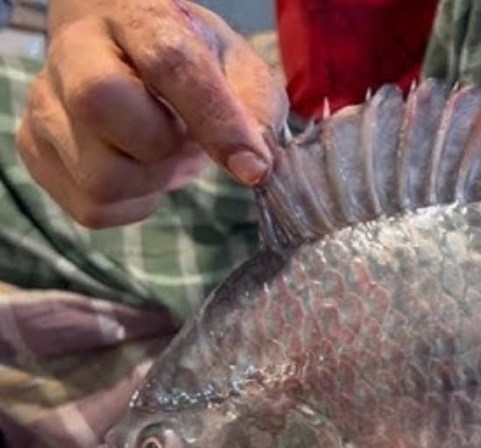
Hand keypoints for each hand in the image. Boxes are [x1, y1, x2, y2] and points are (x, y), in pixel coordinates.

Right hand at [15, 0, 287, 227]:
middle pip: (103, 108)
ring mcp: (46, 104)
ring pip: (101, 177)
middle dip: (165, 146)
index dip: (216, 120)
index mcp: (138, 20)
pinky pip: (93, 208)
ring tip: (166, 152)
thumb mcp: (235, 65)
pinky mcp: (35, 150)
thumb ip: (255, 106)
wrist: (121, 49)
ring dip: (154, 182)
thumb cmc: (189, 58)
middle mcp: (76, 54)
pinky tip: (141, 170)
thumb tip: (259, 164)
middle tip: (188, 140)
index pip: (169, 63)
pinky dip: (133, 203)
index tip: (253, 167)